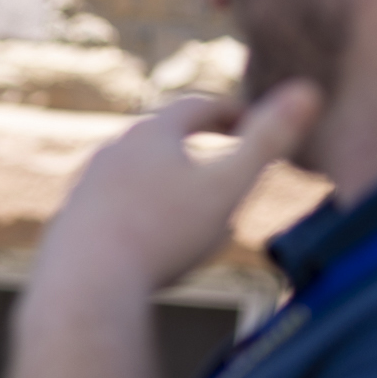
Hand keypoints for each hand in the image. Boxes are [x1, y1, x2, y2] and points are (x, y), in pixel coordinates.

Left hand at [29, 81, 323, 304]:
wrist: (84, 287)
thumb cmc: (162, 235)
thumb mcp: (227, 187)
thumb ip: (268, 141)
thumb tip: (310, 90)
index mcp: (150, 135)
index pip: (196, 109)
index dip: (229, 112)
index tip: (251, 122)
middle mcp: (110, 154)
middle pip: (159, 139)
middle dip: (194, 145)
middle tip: (222, 153)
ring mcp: (83, 191)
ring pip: (132, 177)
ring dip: (164, 184)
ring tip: (189, 203)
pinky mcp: (66, 228)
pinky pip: (110, 216)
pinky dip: (136, 221)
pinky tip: (147, 243)